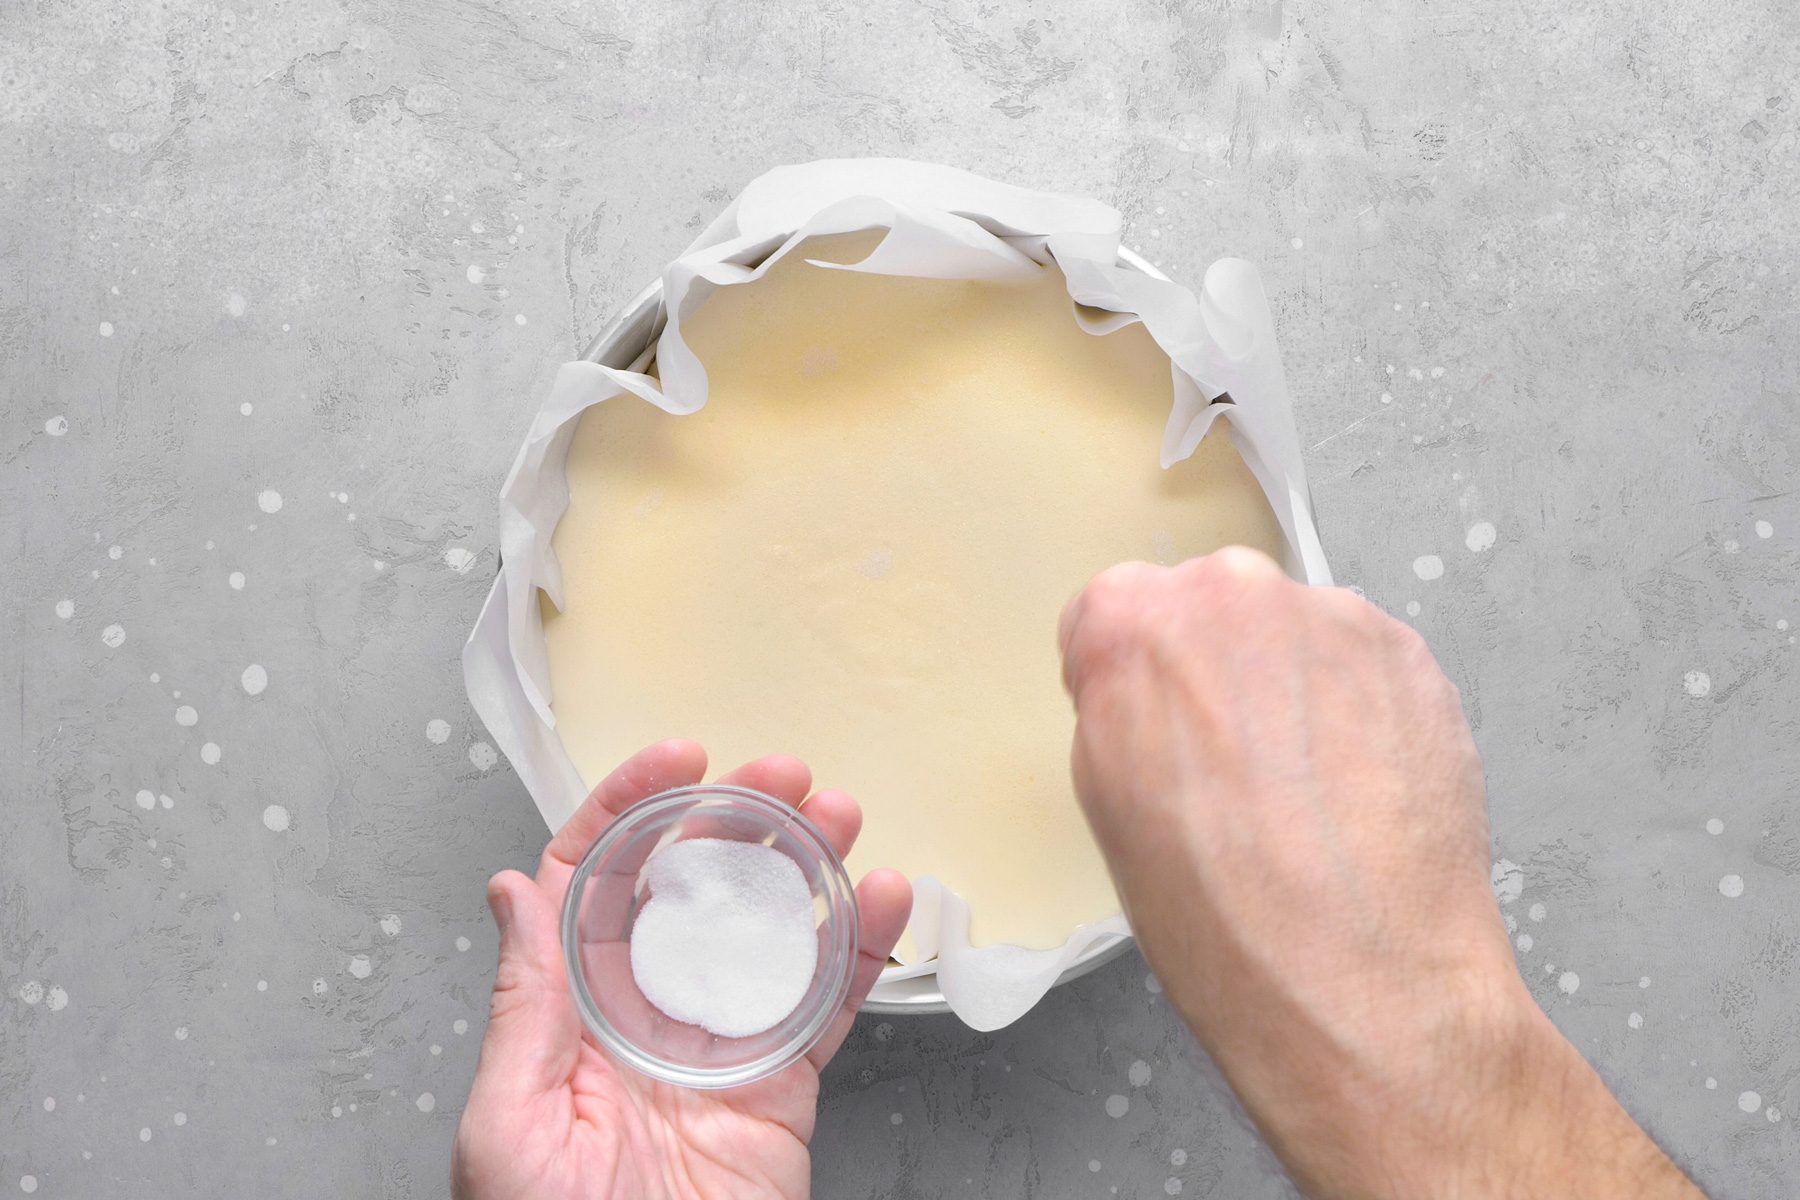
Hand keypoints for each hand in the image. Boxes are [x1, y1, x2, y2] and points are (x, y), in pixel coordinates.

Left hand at [453, 741, 911, 1199]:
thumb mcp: (510, 1126)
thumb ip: (526, 1006)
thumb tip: (513, 890)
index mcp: (568, 1015)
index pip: (594, 885)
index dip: (631, 813)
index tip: (678, 762)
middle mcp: (644, 1018)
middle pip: (693, 894)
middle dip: (736, 823)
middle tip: (782, 772)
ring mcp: (718, 1049)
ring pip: (767, 934)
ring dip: (805, 867)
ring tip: (839, 813)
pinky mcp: (780, 1088)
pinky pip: (825, 1007)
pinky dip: (861, 950)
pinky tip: (885, 898)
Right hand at [1058, 548, 1702, 1199]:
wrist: (1363, 981)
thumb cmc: (1225, 919)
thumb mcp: (1110, 807)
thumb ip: (1120, 712)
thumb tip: (1148, 694)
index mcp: (1129, 625)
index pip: (1111, 616)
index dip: (1132, 684)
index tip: (1152, 730)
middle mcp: (1231, 595)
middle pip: (1210, 610)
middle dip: (1218, 674)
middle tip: (1232, 768)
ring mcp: (1329, 617)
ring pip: (1293, 635)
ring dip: (1294, 690)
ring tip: (1306, 793)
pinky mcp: (1410, 653)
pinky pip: (1364, 665)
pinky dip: (1361, 711)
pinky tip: (1357, 791)